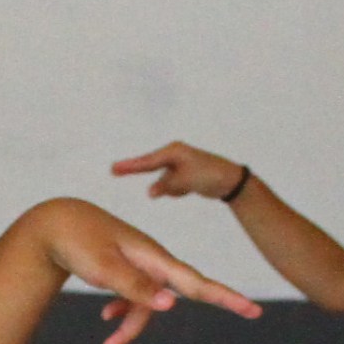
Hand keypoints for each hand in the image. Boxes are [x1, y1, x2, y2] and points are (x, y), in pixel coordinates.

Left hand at [37, 205, 261, 343]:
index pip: (197, 282)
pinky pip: (133, 297)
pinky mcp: (126, 269)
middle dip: (215, 302)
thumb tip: (171, 305)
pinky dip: (121, 310)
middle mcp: (153, 261)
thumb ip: (137, 287)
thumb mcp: (105, 268)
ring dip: (131, 327)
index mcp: (154, 258)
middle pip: (183, 292)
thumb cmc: (79, 244)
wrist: (56, 223)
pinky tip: (105, 318)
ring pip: (149, 304)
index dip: (226, 297)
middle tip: (254, 311)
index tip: (252, 309)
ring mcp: (140, 265)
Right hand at [110, 142, 250, 205]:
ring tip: (189, 186)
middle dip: (136, 170)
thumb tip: (150, 192)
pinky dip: (178, 190)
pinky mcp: (182, 174)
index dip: (129, 166)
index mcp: (173, 152)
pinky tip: (191, 188)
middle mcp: (174, 155)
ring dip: (172, 188)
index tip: (113, 169)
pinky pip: (172, 186)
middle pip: (150, 166)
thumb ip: (166, 186)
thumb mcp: (185, 181)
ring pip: (164, 181)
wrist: (231, 181)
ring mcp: (178, 165)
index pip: (147, 162)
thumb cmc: (209, 175)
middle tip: (112, 170)